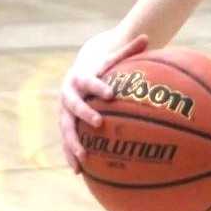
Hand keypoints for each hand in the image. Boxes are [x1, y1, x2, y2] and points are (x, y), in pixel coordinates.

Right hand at [58, 34, 148, 172]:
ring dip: (73, 142)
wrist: (77, 75)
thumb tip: (146, 37)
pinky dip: (71, 155)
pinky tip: (79, 172)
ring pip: (66, 128)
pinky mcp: (65, 125)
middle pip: (74, 105)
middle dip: (85, 114)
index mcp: (82, 77)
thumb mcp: (113, 58)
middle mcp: (69, 94)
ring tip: (84, 157)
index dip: (99, 87)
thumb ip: (128, 50)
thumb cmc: (102, 69)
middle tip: (100, 123)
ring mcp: (64, 112)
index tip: (111, 94)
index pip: (90, 81)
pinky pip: (66, 142)